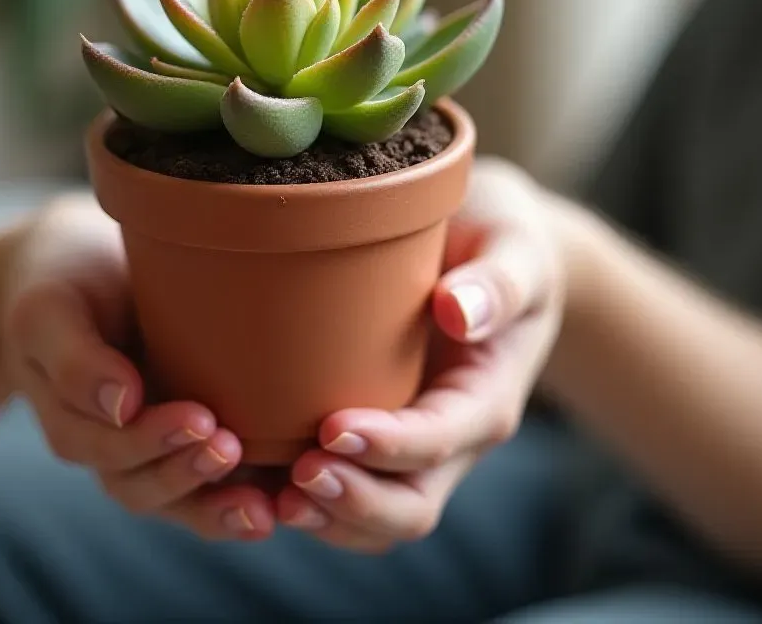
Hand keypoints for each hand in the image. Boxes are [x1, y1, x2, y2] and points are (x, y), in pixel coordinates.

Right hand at [1, 193, 273, 538]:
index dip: (152, 444)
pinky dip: (244, 499)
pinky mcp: (189, 436)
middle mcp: (113, 447)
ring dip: (219, 505)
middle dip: (188, 474)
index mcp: (73, 424)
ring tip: (265, 501)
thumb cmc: (64, 284)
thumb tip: (121, 406)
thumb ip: (76, 359)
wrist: (83, 266)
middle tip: (229, 445)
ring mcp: (153, 445)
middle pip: (143, 487)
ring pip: (180, 500)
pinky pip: (213, 485)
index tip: (198, 417)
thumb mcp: (50, 313)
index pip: (108, 453)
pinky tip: (284, 500)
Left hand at [275, 158, 566, 551]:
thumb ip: (496, 284)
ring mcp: (406, 445)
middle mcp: (447, 439)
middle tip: (296, 473)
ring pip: (368, 518)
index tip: (334, 426)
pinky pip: (337, 488)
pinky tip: (247, 482)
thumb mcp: (514, 251)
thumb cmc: (499, 243)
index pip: (440, 441)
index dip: (389, 446)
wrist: (484, 250)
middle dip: (353, 502)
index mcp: (485, 399)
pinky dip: (294, 498)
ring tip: (262, 496)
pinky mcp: (369, 433)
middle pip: (407, 506)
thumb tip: (458, 313)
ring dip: (321, 515)